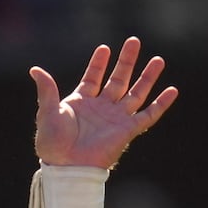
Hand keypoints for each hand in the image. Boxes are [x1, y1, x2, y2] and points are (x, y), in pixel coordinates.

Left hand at [31, 37, 176, 168]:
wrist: (65, 166)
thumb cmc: (53, 143)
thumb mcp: (47, 112)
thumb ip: (46, 90)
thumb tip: (34, 69)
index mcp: (81, 102)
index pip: (93, 77)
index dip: (98, 63)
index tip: (105, 48)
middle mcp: (101, 108)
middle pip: (118, 80)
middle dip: (126, 61)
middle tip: (134, 41)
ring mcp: (115, 118)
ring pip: (136, 93)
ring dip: (147, 77)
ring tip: (158, 60)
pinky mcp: (127, 131)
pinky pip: (148, 115)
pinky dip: (161, 104)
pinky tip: (172, 90)